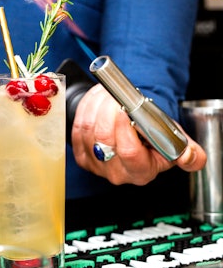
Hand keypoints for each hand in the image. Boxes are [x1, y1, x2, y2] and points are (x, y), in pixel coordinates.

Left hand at [71, 84, 206, 184]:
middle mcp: (117, 173)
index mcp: (142, 172)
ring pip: (88, 131)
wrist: (136, 130)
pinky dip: (86, 109)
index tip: (125, 108)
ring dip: (96, 106)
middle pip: (104, 140)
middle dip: (108, 111)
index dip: (124, 129)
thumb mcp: (176, 141)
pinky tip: (98, 101)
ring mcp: (96, 166)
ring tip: (108, 93)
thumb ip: (189, 152)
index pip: (129, 154)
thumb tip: (188, 158)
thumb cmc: (155, 133)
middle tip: (115, 95)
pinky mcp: (81, 155)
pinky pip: (77, 128)